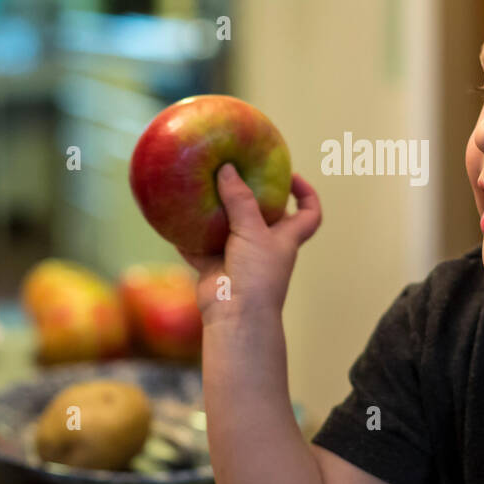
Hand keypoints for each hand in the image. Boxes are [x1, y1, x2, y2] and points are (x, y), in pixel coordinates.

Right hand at [175, 164, 320, 326]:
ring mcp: (238, 257)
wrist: (235, 315)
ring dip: (215, 211)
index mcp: (286, 237)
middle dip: (251, 195)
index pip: (309, 213)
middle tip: (233, 172)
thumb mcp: (254, 231)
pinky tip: (174, 214)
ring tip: (201, 186)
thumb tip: (227, 168)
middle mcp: (264, 245)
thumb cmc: (257, 274)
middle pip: (264, 215)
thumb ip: (241, 200)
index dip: (306, 193)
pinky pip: (198, 245)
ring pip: (227, 228)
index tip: (291, 175)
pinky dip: (187, 234)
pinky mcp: (214, 266)